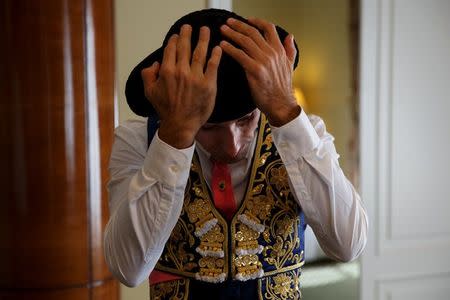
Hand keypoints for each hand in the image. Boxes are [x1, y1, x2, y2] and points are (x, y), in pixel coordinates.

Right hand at [141, 25, 221, 147]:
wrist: (180, 125)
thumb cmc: (166, 109)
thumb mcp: (149, 92)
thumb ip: (148, 75)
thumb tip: (155, 63)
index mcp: (167, 72)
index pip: (171, 49)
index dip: (174, 40)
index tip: (177, 35)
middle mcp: (181, 72)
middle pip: (185, 47)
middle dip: (187, 34)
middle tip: (190, 27)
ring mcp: (196, 78)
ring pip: (200, 53)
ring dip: (203, 39)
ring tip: (206, 30)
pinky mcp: (209, 85)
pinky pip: (213, 65)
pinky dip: (215, 55)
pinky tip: (217, 48)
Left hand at [220, 18, 300, 125]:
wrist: (281, 104)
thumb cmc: (282, 88)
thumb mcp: (289, 66)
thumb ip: (289, 50)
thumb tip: (290, 36)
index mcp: (279, 51)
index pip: (269, 28)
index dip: (257, 22)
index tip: (247, 19)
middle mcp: (272, 53)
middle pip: (253, 33)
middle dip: (239, 25)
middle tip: (228, 22)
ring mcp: (264, 61)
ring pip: (245, 42)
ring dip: (232, 34)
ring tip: (222, 30)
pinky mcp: (255, 70)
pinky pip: (240, 55)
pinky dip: (230, 48)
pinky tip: (222, 46)